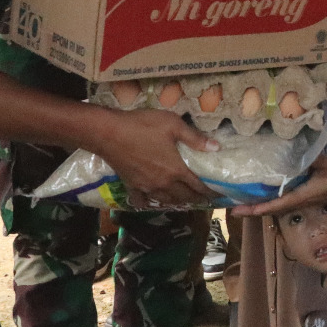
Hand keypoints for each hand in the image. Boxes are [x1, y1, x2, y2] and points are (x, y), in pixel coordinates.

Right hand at [91, 108, 214, 208]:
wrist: (108, 133)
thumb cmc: (142, 125)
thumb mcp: (172, 124)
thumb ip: (194, 138)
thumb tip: (216, 148)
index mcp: (176, 169)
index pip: (197, 185)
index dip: (209, 192)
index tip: (217, 196)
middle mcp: (163, 182)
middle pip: (184, 196)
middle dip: (196, 199)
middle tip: (205, 200)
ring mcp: (146, 186)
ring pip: (166, 200)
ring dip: (178, 202)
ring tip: (185, 201)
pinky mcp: (131, 185)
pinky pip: (143, 200)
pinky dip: (150, 202)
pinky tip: (152, 201)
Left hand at [230, 153, 326, 216]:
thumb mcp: (326, 164)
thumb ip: (310, 158)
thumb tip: (293, 150)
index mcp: (303, 195)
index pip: (278, 204)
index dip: (261, 207)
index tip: (245, 210)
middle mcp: (299, 201)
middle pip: (272, 210)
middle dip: (252, 211)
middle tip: (233, 210)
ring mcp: (300, 201)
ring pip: (275, 208)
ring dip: (258, 208)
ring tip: (241, 205)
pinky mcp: (302, 198)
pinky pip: (281, 202)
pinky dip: (268, 202)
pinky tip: (260, 197)